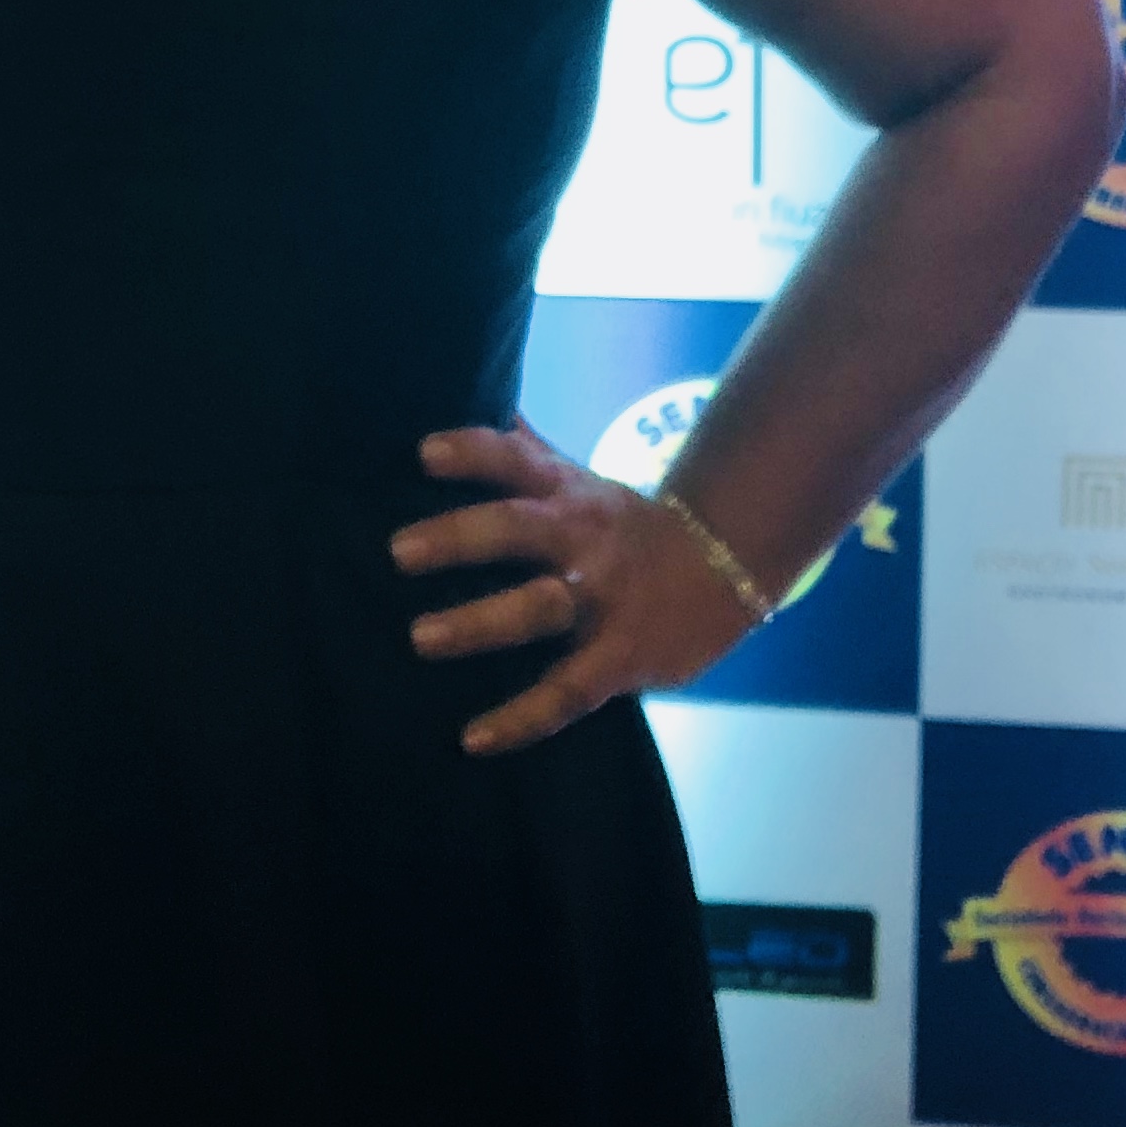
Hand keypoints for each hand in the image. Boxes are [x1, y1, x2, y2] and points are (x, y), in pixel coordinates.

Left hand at [389, 420, 761, 754]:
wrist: (727, 563)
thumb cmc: (628, 523)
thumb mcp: (579, 479)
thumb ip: (524, 449)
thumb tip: (471, 387)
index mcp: (568, 492)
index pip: (515, 460)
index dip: (471, 452)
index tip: (421, 453)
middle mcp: (581, 539)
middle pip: (518, 530)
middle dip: (460, 538)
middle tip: (397, 551)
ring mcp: (601, 600)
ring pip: (538, 609)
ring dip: (479, 623)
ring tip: (420, 638)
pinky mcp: (620, 658)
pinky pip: (566, 692)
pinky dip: (522, 719)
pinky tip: (473, 738)